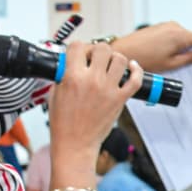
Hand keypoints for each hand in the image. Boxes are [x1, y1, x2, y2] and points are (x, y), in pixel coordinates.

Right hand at [48, 42, 142, 171]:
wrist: (75, 144)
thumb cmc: (63, 123)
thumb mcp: (55, 93)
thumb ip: (64, 74)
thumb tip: (71, 63)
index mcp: (72, 77)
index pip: (77, 46)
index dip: (78, 48)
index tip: (79, 55)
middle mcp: (92, 80)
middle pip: (102, 48)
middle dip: (98, 51)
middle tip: (95, 60)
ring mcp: (108, 89)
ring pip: (120, 59)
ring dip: (115, 59)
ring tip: (110, 66)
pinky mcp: (120, 99)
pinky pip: (135, 79)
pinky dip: (137, 70)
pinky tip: (132, 67)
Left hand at [115, 21, 191, 72]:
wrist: (123, 52)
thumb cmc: (145, 60)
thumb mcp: (171, 64)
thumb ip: (190, 58)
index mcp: (180, 35)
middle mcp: (175, 26)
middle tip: (189, 64)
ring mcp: (166, 25)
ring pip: (184, 36)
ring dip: (183, 47)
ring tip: (172, 60)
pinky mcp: (160, 26)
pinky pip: (174, 34)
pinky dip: (174, 43)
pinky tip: (165, 54)